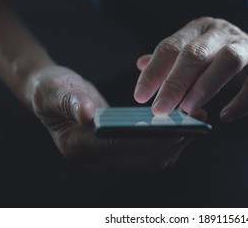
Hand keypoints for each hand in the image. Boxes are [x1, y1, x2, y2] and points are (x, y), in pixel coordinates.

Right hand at [27, 65, 192, 170]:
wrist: (49, 93)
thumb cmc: (49, 90)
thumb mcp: (53, 90)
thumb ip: (69, 101)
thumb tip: (87, 113)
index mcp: (79, 146)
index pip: (123, 148)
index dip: (152, 138)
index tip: (178, 125)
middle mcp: (97, 157)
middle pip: (145, 158)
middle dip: (174, 141)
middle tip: (198, 120)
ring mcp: (109, 154)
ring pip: (152, 157)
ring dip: (176, 140)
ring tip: (196, 118)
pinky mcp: (120, 147)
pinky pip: (150, 148)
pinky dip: (169, 136)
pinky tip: (181, 118)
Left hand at [134, 17, 247, 121]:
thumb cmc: (223, 59)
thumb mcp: (196, 55)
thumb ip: (171, 60)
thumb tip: (140, 65)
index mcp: (200, 29)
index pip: (171, 46)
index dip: (154, 71)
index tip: (140, 96)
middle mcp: (223, 33)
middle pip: (196, 52)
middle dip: (174, 82)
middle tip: (160, 109)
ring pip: (227, 61)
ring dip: (205, 87)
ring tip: (188, 109)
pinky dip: (240, 102)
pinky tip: (225, 116)